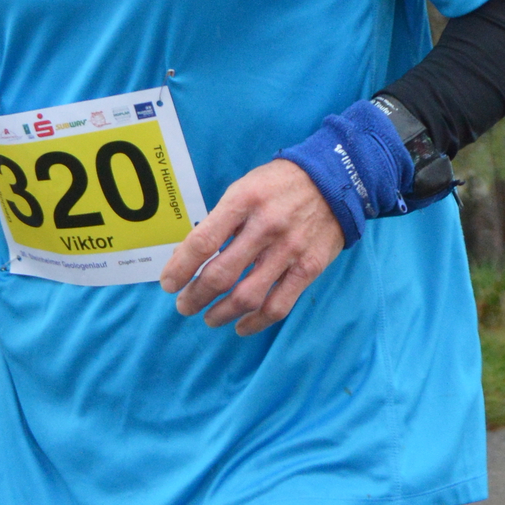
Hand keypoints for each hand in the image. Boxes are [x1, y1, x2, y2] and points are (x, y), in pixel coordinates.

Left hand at [159, 157, 344, 335]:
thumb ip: (222, 220)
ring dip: (220, 313)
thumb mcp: (245, 187)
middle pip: (220, 274)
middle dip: (195, 296)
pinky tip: (241, 325)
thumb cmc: (280, 184)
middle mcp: (265, 227)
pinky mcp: (309, 268)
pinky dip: (256, 322)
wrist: (335, 178)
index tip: (169, 283)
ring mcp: (289, 250)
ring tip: (209, 317)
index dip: (180, 268)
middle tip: (184, 306)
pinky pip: (279, 305)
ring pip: (247, 296)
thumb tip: (192, 256)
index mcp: (243, 202)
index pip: (202, 242)